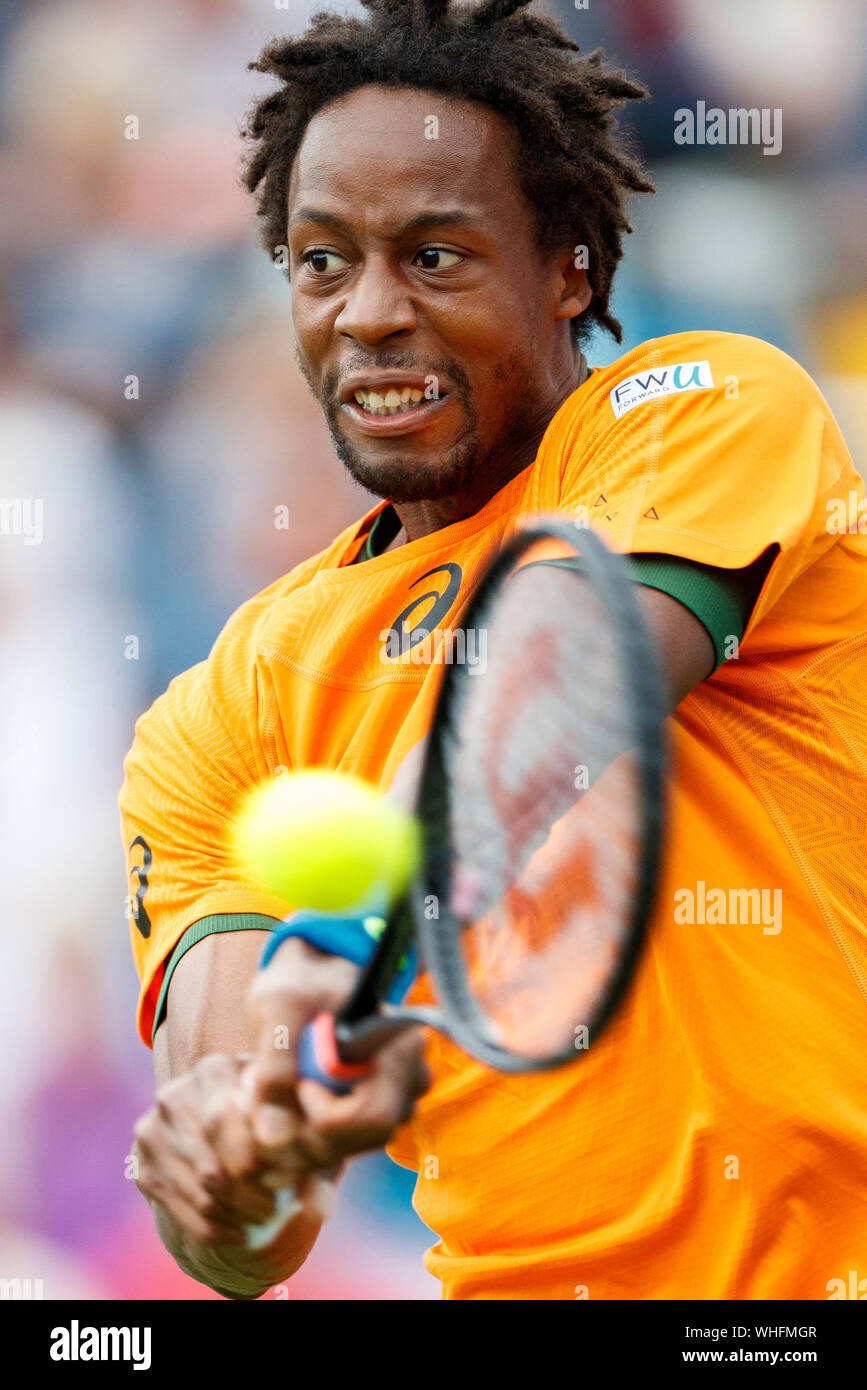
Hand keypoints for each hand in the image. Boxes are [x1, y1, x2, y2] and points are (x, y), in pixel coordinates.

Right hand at [132, 1052, 326, 1261]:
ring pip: (201, 1190)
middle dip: (250, 1193)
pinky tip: (241, 1232)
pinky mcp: (141, 1166)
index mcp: (214, 1069)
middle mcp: (175, 1095)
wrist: (215, 1125)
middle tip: (277, 1209)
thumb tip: (319, 1203)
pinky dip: (215, 1228)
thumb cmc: (268, 1115)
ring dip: (236, 1213)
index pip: (228, 1120)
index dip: (261, 1156)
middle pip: (213, 1162)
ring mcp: (152, 1131)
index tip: (290, 1180)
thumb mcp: (290, 1114)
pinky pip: (183, 1211)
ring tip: (265, 1221)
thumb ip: (308, 1144)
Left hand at [244, 935, 430, 1178]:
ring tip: (256, 1090)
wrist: (309, 978)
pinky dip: (290, 1136)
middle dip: (295, 1132)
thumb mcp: (281, 1004)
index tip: (298, 1084)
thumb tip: (275, 1136)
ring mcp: (389, 1105)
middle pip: (353, 1143)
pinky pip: (326, 1150)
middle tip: (256, 1095)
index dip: (323, 1116)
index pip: (372, 1116)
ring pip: (335, 1153)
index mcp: (401, 1049)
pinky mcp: (362, 1120)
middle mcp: (406, 1084)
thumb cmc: (301, 980)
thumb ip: (276, 1064)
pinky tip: (269, 1103)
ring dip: (285, 1134)